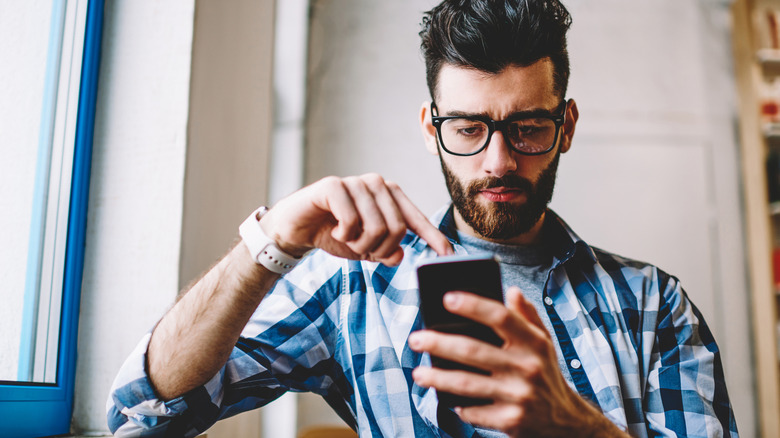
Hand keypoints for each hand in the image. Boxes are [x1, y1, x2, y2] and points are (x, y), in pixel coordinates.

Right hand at [258, 174, 452, 265]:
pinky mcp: (334, 185)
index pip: (417, 219)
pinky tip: (334, 229)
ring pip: (376, 227)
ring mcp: (356, 182)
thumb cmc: (334, 233)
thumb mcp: (365, 249)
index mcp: (390, 197)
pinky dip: (343, 234)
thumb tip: (399, 256)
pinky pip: (352, 220)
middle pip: (397, 229)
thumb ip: (386, 252)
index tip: (448, 256)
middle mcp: (377, 184)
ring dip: (359, 243)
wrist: (296, 228)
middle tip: (361, 249)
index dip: (433, 237)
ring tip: (346, 238)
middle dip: (379, 249)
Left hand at [409, 287, 627, 436]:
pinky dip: (457, 406)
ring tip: (418, 372)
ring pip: (467, 383)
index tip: (447, 298)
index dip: (473, 305)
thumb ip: (527, 316)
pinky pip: (474, 411)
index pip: (501, 317)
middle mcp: (528, 367)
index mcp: (534, 343)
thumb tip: (511, 291)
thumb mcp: (544, 343)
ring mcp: (518, 396)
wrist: (565, 421)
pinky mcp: (510, 421)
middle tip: (416, 339)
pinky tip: (446, 399)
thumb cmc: (545, 373)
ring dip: (437, 377)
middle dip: (439, 343)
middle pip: (473, 350)